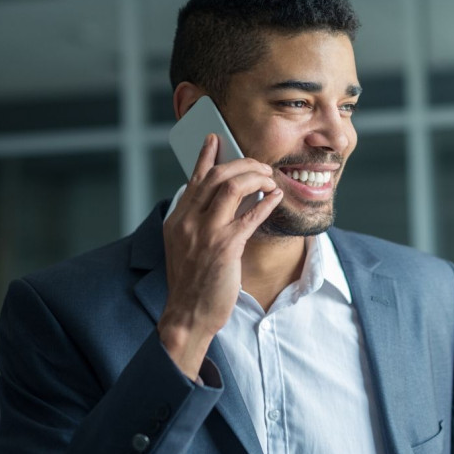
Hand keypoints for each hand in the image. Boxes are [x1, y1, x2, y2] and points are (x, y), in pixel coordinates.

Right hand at [159, 134, 281, 376]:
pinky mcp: (224, 247)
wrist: (188, 314)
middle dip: (243, 164)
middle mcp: (188, 220)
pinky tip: (275, 197)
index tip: (216, 139)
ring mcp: (205, 233)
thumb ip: (197, 221)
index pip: (194, 178)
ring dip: (256, 177)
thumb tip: (225, 197)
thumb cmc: (192, 282)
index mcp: (178, 218)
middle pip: (217, 175)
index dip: (206, 155)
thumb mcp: (185, 245)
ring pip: (233, 187)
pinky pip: (250, 216)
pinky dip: (265, 202)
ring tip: (269, 179)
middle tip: (260, 165)